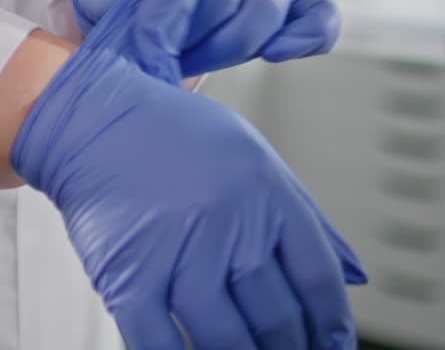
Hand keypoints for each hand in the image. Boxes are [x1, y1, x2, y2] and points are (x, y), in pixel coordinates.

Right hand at [13, 0, 364, 349]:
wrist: (89, 118)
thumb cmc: (170, 135)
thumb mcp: (252, 157)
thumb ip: (305, 217)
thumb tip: (355, 275)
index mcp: (266, 194)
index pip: (317, 279)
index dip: (331, 326)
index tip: (332, 347)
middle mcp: (228, 225)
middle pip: (277, 317)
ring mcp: (177, 253)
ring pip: (226, 340)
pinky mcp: (128, 276)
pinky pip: (161, 344)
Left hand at [72, 0, 339, 81]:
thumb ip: (116, 4)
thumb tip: (147, 43)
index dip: (166, 15)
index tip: (147, 54)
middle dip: (189, 39)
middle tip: (158, 61)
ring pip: (266, 8)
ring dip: (225, 50)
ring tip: (187, 63)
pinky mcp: (286, 2)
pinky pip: (317, 15)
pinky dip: (308, 37)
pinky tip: (277, 54)